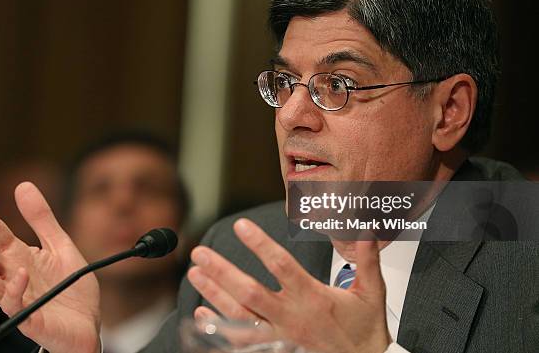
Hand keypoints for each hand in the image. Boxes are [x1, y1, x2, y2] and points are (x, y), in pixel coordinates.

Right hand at [0, 183, 100, 352]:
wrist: (89, 323)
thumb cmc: (72, 287)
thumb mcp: (60, 245)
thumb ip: (42, 219)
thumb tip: (22, 184)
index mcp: (18, 257)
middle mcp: (11, 276)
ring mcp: (18, 298)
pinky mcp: (29, 318)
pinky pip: (14, 306)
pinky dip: (14, 289)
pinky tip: (21, 274)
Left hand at [187, 218, 390, 352]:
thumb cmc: (365, 330)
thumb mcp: (371, 292)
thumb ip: (366, 259)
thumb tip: (365, 230)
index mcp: (313, 296)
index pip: (281, 265)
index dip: (259, 244)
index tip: (241, 226)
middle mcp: (292, 316)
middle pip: (249, 292)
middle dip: (222, 271)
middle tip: (201, 253)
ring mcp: (280, 337)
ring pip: (239, 315)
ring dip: (214, 294)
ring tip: (195, 274)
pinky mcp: (275, 352)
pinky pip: (240, 341)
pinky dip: (219, 326)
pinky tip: (202, 312)